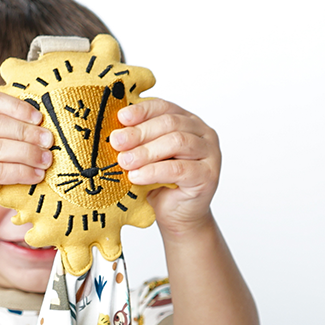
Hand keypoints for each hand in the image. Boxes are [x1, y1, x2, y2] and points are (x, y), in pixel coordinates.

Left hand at [109, 99, 220, 233]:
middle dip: (140, 132)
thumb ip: (137, 142)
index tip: (121, 118)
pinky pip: (179, 168)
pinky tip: (136, 176)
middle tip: (117, 142)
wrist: (177, 217)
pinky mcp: (208, 175)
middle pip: (170, 123)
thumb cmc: (160, 185)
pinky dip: (154, 171)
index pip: (165, 107)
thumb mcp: (145, 158)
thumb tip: (114, 132)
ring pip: (177, 142)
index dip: (142, 111)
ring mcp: (210, 153)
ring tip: (124, 161)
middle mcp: (202, 133)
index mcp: (187, 121)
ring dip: (146, 151)